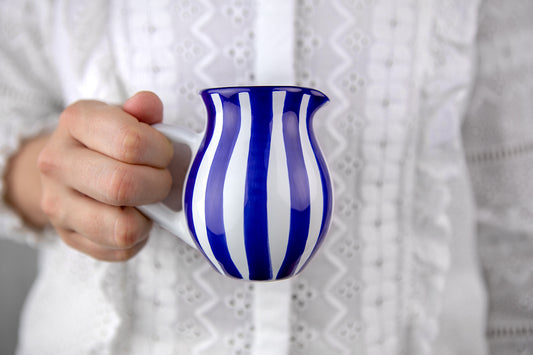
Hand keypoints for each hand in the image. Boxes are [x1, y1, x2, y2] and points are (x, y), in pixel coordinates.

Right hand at [38, 91, 172, 260]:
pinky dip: (138, 238)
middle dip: (157, 185)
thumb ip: (143, 111)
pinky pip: (119, 250)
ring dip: (147, 217)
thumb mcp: (125, 116)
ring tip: (146, 202)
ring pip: (121, 228)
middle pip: (122, 186)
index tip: (164, 154)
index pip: (130, 142)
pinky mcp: (69, 238)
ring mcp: (58, 205)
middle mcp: (57, 163)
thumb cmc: (107, 141)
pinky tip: (134, 217)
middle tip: (161, 180)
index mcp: (76, 122)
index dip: (161, 152)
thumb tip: (148, 105)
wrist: (67, 167)